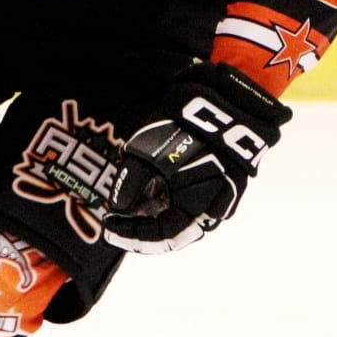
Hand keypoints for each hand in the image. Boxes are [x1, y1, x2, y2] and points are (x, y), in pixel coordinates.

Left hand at [103, 64, 292, 253]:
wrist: (228, 100)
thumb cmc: (185, 126)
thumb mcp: (147, 151)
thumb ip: (130, 183)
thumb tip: (119, 207)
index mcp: (197, 206)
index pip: (161, 236)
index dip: (132, 235)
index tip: (108, 225)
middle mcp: (213, 209)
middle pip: (174, 233)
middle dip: (143, 231)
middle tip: (118, 223)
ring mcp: (222, 197)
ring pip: (184, 219)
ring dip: (157, 217)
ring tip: (131, 208)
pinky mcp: (223, 184)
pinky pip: (194, 204)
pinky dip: (171, 203)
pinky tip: (153, 193)